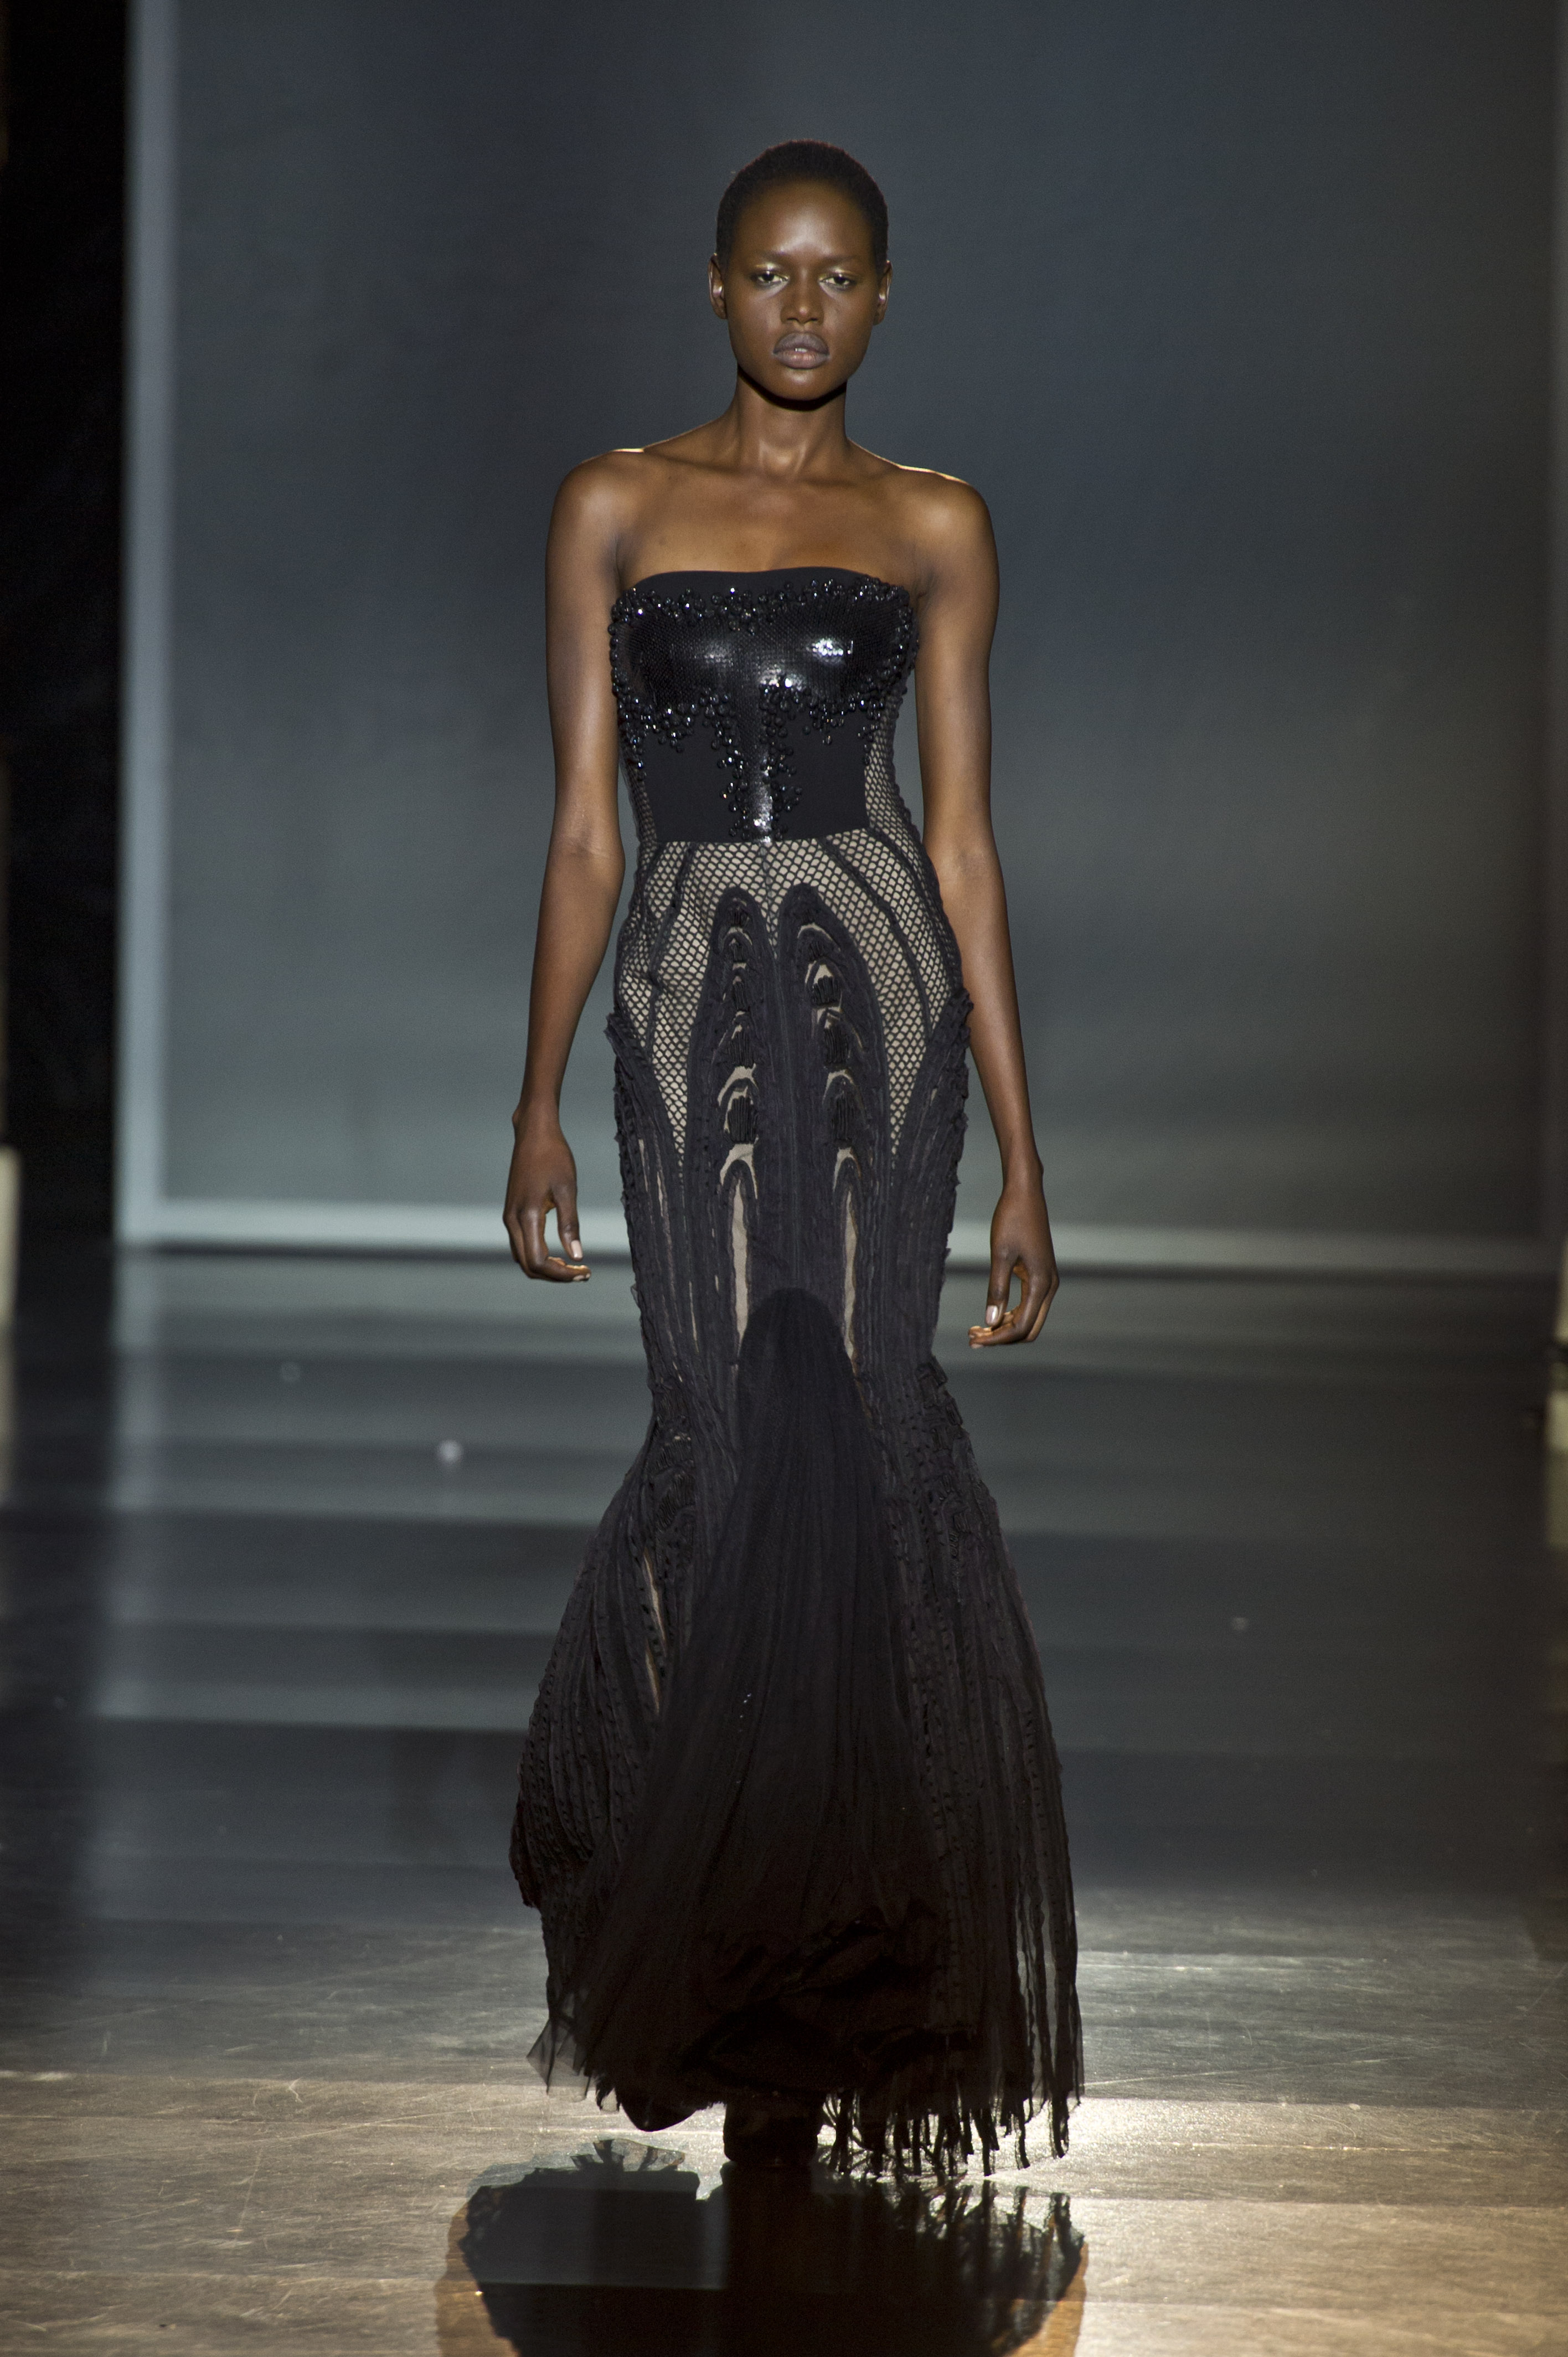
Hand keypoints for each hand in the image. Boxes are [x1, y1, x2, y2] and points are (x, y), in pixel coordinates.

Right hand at [504, 1109, 589, 1282]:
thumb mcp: (567, 1190)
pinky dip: (538, 1255)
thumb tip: (577, 1256)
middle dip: (555, 1275)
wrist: (533, 1133)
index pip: (539, 1262)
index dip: (561, 1274)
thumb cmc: (553, 1157)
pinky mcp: (512, 1211)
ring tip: (573, 1265)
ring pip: (522, 1257)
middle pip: (528, 1266)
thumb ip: (570, 1225)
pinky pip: (521, 1244)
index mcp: (526, 1216)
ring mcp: (509, 1217)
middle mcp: (512, 1221)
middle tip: (582, 1273)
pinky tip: (558, 1251)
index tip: (585, 1270)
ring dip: (546, 1267)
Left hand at [968, 1174, 1057, 1346]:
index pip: (1021, 1327)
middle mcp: (1049, 1286)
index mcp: (1042, 1284)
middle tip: (973, 1337)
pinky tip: (990, 1312)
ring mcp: (1046, 1280)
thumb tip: (990, 1321)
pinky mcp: (1040, 1273)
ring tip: (976, 1327)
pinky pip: (1027, 1304)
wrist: (1024, 1192)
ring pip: (1029, 1318)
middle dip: (1001, 1337)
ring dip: (1004, 1326)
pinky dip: (1010, 1313)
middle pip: (1028, 1329)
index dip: (996, 1338)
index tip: (973, 1339)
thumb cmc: (1011, 1219)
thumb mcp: (1000, 1254)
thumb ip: (996, 1289)